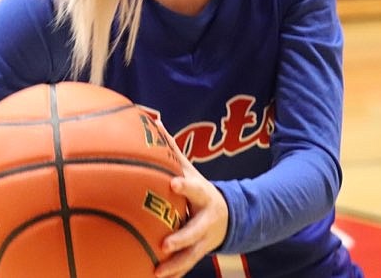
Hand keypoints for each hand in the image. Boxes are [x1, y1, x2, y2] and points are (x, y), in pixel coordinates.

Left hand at [155, 131, 228, 277]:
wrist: (227, 216)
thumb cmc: (196, 188)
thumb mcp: (189, 168)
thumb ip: (171, 147)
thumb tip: (152, 119)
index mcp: (203, 194)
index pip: (194, 187)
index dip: (185, 186)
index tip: (173, 183)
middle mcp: (206, 219)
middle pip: (196, 229)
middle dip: (182, 238)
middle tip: (165, 244)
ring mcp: (204, 240)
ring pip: (191, 255)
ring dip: (175, 265)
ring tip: (157, 272)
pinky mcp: (198, 254)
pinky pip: (185, 267)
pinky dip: (173, 274)